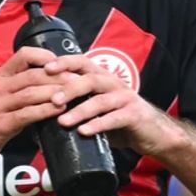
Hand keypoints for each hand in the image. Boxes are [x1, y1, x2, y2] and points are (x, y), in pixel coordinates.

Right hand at [0, 46, 64, 164]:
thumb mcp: (0, 95)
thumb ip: (21, 86)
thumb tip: (54, 81)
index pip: (23, 55)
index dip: (45, 56)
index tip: (63, 63)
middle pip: (33, 75)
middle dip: (59, 77)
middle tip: (79, 80)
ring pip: (32, 93)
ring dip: (56, 93)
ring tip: (74, 95)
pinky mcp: (1, 124)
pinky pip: (27, 114)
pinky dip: (46, 111)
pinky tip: (59, 111)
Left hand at [49, 55, 179, 155]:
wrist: (153, 133)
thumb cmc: (119, 119)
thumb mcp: (97, 109)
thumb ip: (75, 105)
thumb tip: (42, 114)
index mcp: (102, 78)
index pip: (82, 62)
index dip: (64, 62)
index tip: (45, 68)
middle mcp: (114, 83)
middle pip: (90, 79)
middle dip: (69, 89)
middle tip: (52, 100)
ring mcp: (125, 98)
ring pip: (100, 101)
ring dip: (80, 111)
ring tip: (63, 121)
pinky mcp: (134, 115)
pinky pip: (114, 118)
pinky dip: (98, 125)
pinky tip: (84, 132)